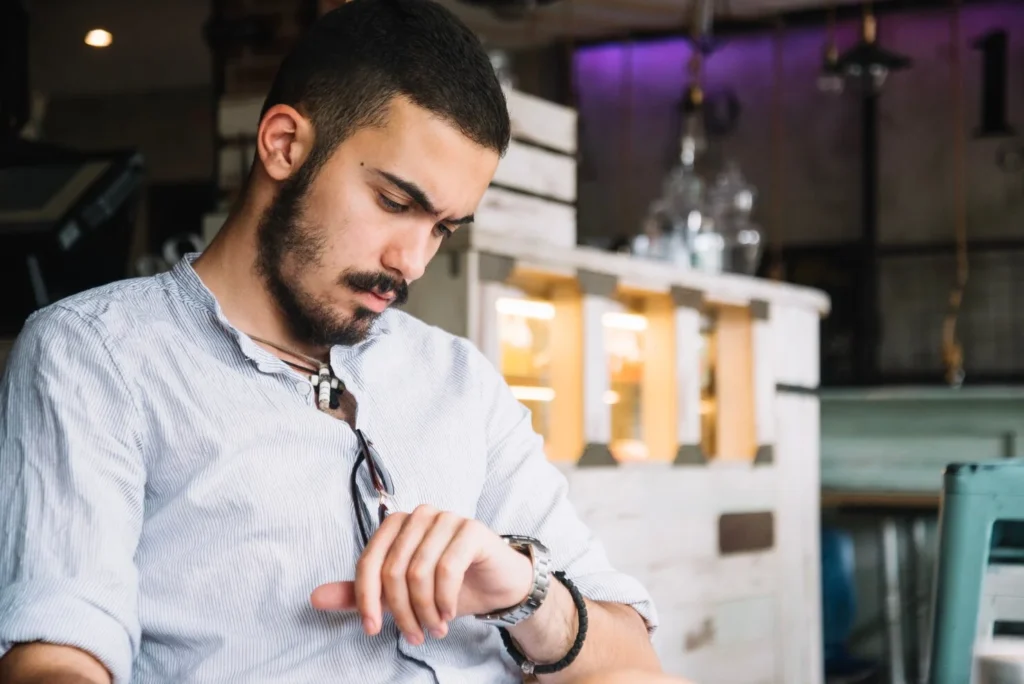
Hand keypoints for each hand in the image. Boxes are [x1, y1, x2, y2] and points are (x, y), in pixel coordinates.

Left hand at [310, 504, 533, 644]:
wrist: (496, 586)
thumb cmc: (447, 586)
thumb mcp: (400, 594)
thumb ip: (361, 593)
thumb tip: (314, 598)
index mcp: (396, 524)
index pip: (368, 561)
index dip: (365, 599)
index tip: (372, 629)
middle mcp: (419, 514)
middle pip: (393, 570)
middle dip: (401, 611)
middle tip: (415, 635)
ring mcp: (447, 518)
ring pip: (419, 572)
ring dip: (425, 610)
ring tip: (434, 628)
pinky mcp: (471, 529)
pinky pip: (447, 568)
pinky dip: (444, 599)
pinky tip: (449, 613)